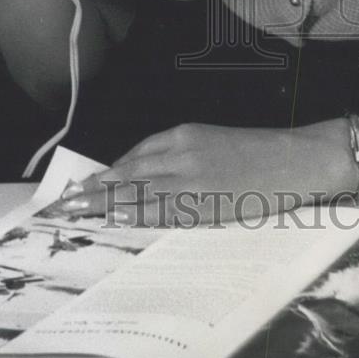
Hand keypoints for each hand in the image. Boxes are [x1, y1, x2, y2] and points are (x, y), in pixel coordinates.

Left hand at [53, 121, 354, 226]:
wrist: (296, 160)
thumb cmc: (260, 154)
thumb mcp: (214, 144)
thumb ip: (181, 157)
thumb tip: (147, 180)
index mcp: (185, 134)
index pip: (134, 156)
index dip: (107, 174)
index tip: (85, 188)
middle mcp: (181, 153)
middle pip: (126, 174)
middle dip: (93, 191)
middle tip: (62, 206)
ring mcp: (190, 179)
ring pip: (136, 193)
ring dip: (102, 206)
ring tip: (74, 217)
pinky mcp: (203, 202)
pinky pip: (160, 211)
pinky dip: (133, 216)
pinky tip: (114, 222)